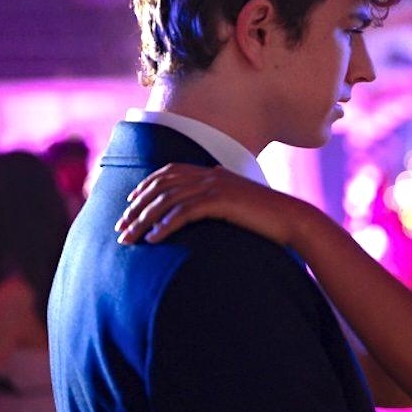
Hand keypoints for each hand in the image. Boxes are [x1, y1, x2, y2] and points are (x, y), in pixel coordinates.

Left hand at [115, 163, 307, 245]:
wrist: (291, 219)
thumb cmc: (266, 216)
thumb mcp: (239, 200)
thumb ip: (221, 195)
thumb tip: (207, 196)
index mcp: (212, 172)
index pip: (168, 173)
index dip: (145, 187)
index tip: (129, 204)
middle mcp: (210, 175)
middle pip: (161, 187)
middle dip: (136, 208)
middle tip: (120, 228)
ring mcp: (215, 187)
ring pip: (167, 201)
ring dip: (143, 220)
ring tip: (129, 239)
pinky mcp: (221, 202)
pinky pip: (184, 213)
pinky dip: (165, 226)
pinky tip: (153, 239)